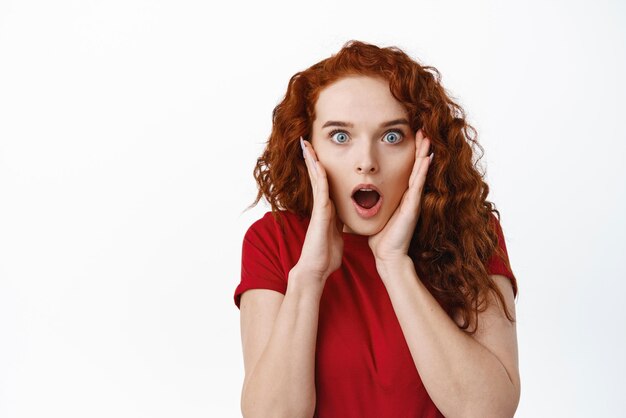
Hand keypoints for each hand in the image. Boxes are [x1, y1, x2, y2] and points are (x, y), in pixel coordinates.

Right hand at [293, 137, 343, 283]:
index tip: (318, 152)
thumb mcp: (337, 234)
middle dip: (312, 158)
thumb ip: (339, 224)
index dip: (320, 167)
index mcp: (327, 209)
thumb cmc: (326, 255)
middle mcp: (321, 205)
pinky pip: (320, 189)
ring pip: (316, 178)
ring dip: (311, 160)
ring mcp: (319, 207)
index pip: (324, 182)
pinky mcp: (320, 212)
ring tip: (306, 144)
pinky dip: (318, 175)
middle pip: (317, 176)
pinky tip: (316, 162)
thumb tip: (343, 221)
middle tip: (306, 141)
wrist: (316, 268)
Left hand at [368, 129, 431, 267]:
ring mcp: (413, 201)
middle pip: (416, 166)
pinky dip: (423, 171)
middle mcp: (410, 196)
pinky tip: (427, 158)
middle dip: (419, 148)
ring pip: (420, 172)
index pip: (407, 169)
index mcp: (402, 195)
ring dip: (424, 154)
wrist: (387, 255)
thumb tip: (361, 192)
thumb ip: (373, 201)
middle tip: (422, 129)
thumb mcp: (377, 212)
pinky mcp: (412, 207)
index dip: (410, 153)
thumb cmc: (381, 236)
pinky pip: (418, 185)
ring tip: (427, 137)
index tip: (410, 135)